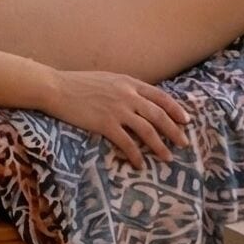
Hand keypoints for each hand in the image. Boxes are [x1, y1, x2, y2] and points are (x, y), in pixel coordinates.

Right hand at [38, 68, 190, 163]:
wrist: (57, 88)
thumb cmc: (78, 84)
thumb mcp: (107, 79)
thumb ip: (124, 88)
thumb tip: (138, 100)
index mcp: (129, 83)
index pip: (160, 96)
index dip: (175, 109)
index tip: (186, 120)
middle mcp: (128, 95)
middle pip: (159, 115)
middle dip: (174, 131)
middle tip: (184, 143)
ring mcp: (117, 110)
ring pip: (147, 130)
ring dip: (160, 146)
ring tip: (167, 158)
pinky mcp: (105, 124)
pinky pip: (127, 142)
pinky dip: (136, 154)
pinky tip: (140, 164)